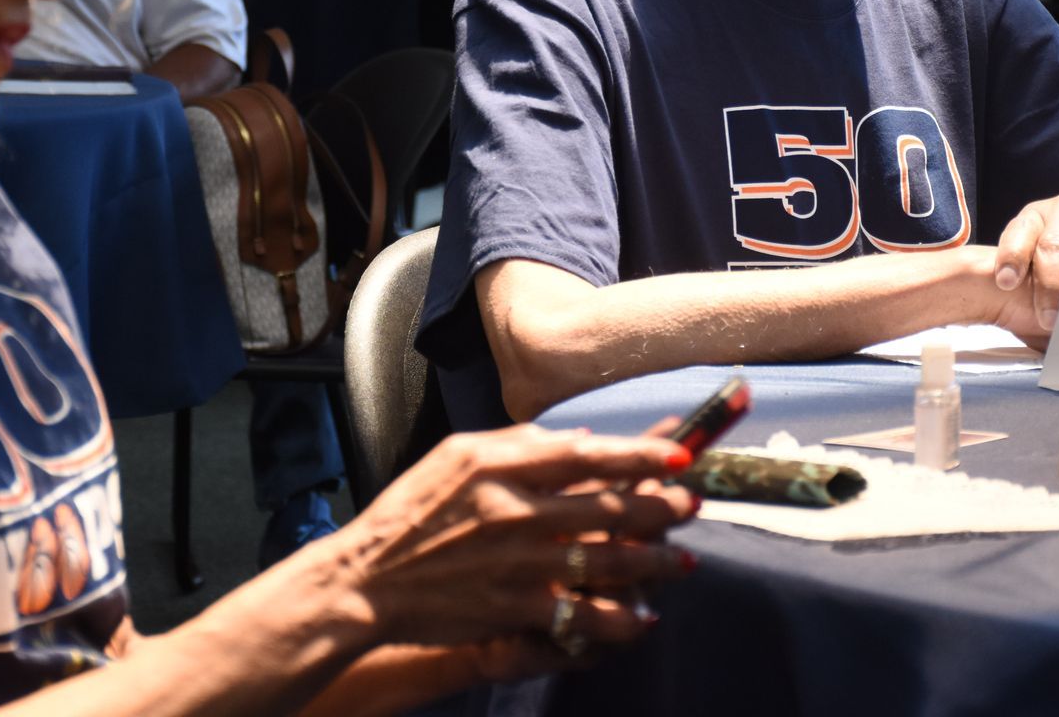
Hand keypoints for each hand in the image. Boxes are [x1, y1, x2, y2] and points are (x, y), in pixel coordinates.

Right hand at [331, 424, 697, 657]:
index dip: (639, 453)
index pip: (585, 454)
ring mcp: (516, 563)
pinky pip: (580, 614)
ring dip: (653, 561)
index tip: (678, 453)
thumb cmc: (411, 513)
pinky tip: (641, 618)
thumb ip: (518, 443)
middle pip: (606, 506)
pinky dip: (617, 619)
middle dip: (659, 506)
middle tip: (691, 504)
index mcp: (498, 466)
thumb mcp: (455, 456)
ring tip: (684, 560)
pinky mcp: (513, 607)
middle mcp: (513, 512)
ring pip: (604, 561)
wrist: (367, 579)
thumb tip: (581, 439)